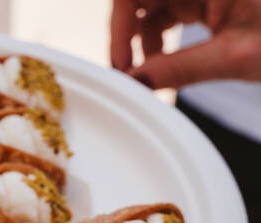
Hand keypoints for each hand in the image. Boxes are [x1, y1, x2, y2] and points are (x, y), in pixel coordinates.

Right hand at [110, 0, 260, 87]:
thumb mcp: (236, 56)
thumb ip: (178, 70)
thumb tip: (134, 84)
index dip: (118, 25)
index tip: (120, 63)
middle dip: (128, 35)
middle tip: (128, 73)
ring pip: (154, 6)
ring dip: (144, 39)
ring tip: (148, 73)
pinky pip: (172, 10)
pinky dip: (163, 36)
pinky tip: (165, 62)